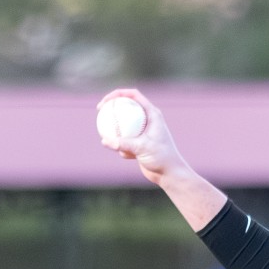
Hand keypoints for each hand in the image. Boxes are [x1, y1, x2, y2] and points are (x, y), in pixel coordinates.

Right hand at [97, 87, 227, 227]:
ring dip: (115, 131)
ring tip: (107, 136)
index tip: (105, 102)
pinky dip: (123, 148)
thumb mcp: (141, 148)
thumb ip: (122, 144)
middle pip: (126, 106)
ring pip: (123, 125)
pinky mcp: (139, 142)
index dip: (118, 94)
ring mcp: (143, 131)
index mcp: (152, 114)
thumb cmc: (161, 158)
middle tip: (100, 111)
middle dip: (112, 107)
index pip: (133, 95)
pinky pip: (125, 141)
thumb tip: (104, 140)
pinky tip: (128, 157)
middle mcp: (148, 120)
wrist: (169, 174)